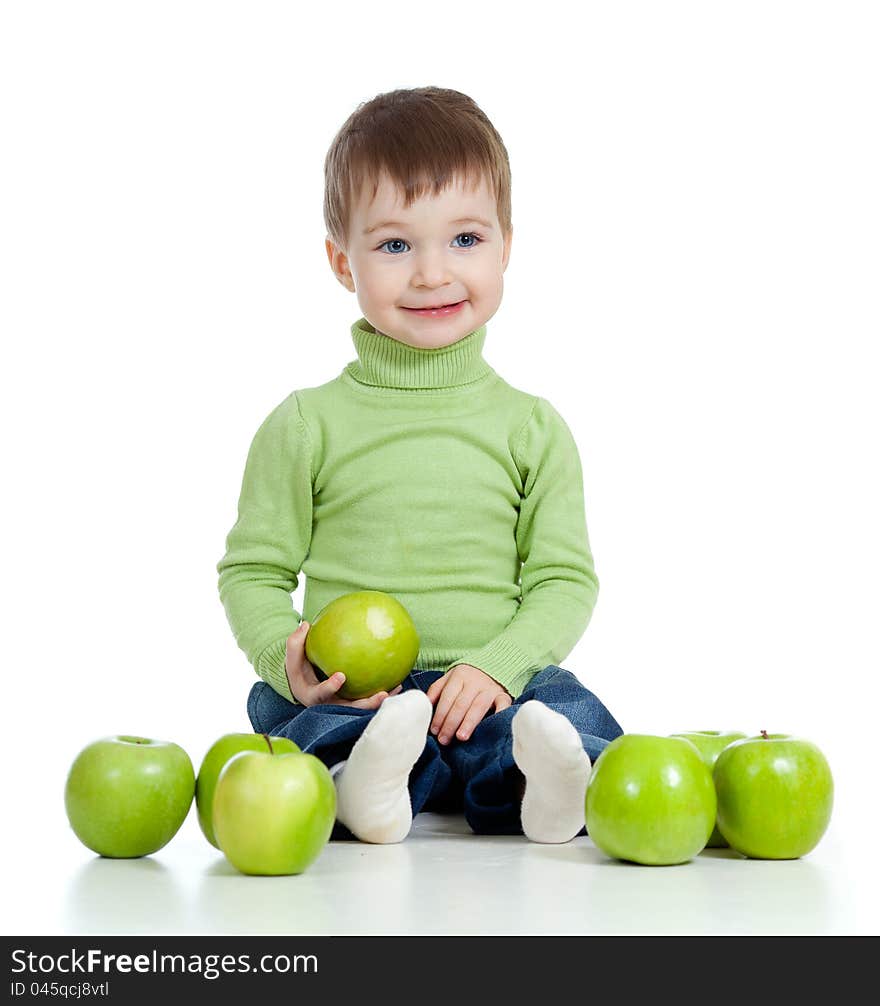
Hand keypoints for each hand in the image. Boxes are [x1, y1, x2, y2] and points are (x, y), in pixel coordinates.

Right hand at [285, 622, 401, 707]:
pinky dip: (383, 692)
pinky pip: (368, 699)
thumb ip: (296, 643)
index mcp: (313, 696)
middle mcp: (330, 705)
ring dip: (379, 700)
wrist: (305, 686)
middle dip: (366, 703)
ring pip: (363, 707)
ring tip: (395, 688)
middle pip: (349, 708)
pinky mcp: (352, 703)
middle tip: (381, 694)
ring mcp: (342, 706)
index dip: (330, 687)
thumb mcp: (292, 659)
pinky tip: (397, 683)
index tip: (341, 676)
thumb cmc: (299, 671)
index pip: (321, 694)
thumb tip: (305, 624)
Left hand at [426, 664, 511, 743]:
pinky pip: (503, 704)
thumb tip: (424, 705)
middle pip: (461, 704)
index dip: (440, 715)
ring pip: (479, 706)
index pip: (447, 697)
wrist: (493, 665)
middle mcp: (474, 681)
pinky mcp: (503, 695)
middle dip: (451, 723)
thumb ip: (436, 691)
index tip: (435, 730)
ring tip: (461, 737)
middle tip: (444, 739)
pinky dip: (500, 713)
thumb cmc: (466, 678)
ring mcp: (490, 688)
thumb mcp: (449, 678)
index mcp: (459, 676)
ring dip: (469, 722)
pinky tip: (492, 724)